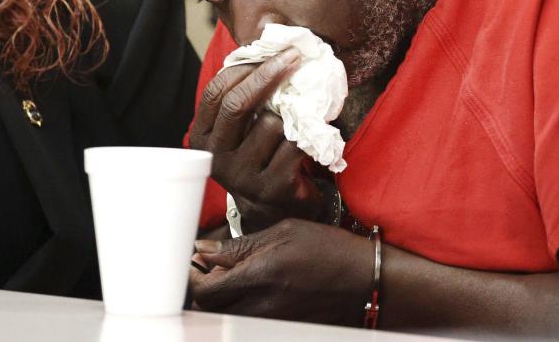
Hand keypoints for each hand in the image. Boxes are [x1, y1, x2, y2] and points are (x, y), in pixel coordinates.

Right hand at [189, 52, 324, 230]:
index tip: (271, 51)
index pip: (215, 93)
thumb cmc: (260, 154)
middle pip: (237, 105)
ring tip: (298, 120)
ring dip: (291, 116)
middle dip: (267, 75)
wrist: (275, 209)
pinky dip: (307, 135)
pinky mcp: (272, 188)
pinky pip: (294, 145)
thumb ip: (244, 93)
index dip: (242, 68)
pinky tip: (310, 137)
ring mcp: (242, 176)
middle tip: (293, 57)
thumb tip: (266, 40)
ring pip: (271, 124)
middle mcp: (217, 158)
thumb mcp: (241, 127)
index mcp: (203, 137)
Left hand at [190, 218, 373, 324]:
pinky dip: (239, 307)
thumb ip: (240, 245)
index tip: (193, 262)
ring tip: (227, 277)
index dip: (192, 276)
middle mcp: (263, 304)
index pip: (206, 289)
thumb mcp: (284, 232)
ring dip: (219, 299)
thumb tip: (204, 250)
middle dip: (201, 288)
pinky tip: (248, 289)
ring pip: (227, 316)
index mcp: (261, 275)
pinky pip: (247, 321)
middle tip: (205, 268)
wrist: (366, 279)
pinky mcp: (281, 328)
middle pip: (211, 308)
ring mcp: (272, 320)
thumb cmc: (328, 248)